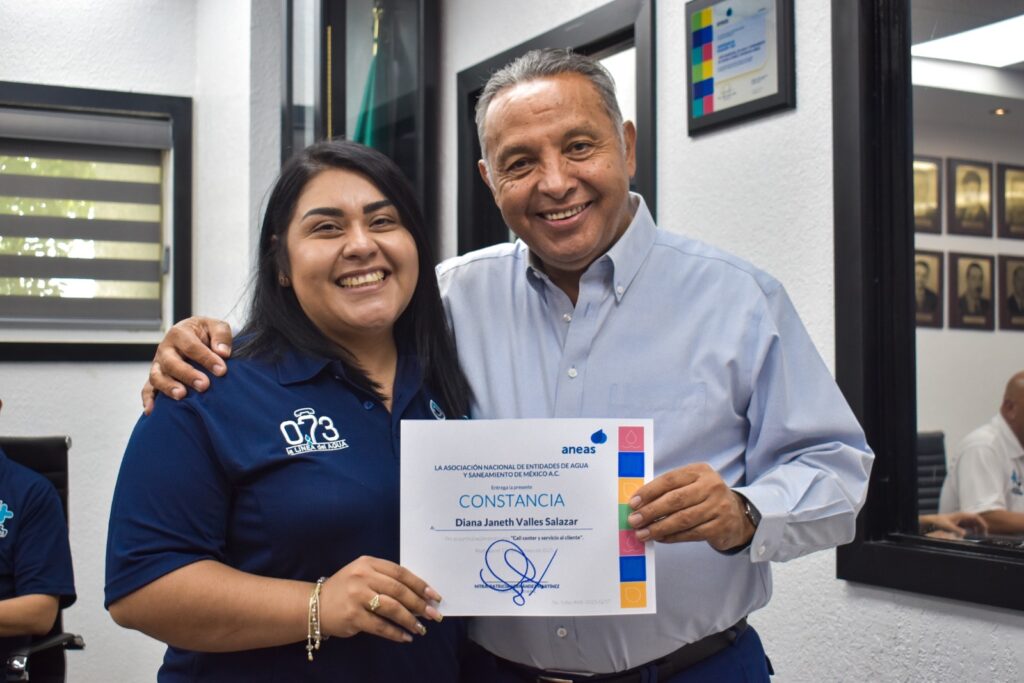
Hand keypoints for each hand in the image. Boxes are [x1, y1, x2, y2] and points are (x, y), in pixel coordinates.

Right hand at [142, 317, 233, 413]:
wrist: (195, 335)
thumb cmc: (207, 333)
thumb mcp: (217, 327)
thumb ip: (221, 336)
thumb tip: (223, 352)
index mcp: (180, 333)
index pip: (192, 347)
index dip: (207, 358)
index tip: (221, 370)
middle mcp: (166, 349)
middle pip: (171, 363)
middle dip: (187, 375)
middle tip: (204, 385)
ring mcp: (159, 363)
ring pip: (157, 376)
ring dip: (168, 387)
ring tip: (181, 396)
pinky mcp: (157, 376)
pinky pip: (148, 388)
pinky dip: (148, 399)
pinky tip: (152, 411)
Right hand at [320, 556, 442, 643]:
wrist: (314, 605)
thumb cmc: (345, 589)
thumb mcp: (363, 574)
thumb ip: (385, 578)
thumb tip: (418, 594)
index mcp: (368, 563)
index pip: (400, 572)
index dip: (419, 584)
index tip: (434, 595)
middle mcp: (362, 577)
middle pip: (399, 590)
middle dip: (419, 603)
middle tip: (433, 614)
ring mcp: (357, 596)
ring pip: (392, 608)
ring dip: (410, 620)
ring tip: (421, 628)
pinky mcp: (353, 616)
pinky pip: (380, 626)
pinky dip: (396, 632)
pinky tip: (406, 637)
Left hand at [627, 463, 754, 551]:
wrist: (737, 515)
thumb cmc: (704, 498)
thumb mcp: (691, 485)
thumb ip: (668, 490)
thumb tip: (638, 504)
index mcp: (700, 471)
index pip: (669, 480)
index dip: (649, 492)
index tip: (633, 503)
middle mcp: (711, 486)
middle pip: (675, 499)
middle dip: (651, 511)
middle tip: (634, 521)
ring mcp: (719, 506)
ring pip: (683, 519)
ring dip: (659, 527)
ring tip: (643, 533)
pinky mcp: (721, 526)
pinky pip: (692, 533)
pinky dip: (673, 537)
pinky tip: (660, 538)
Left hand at [920, 512, 987, 538]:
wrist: (933, 521)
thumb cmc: (940, 522)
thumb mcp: (948, 527)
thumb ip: (956, 530)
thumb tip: (964, 534)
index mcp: (961, 515)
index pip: (975, 517)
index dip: (982, 523)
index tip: (985, 529)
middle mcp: (962, 517)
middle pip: (976, 520)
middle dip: (981, 526)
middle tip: (984, 534)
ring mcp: (961, 520)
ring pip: (973, 523)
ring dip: (978, 528)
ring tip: (980, 535)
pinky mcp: (959, 524)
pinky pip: (969, 526)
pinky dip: (973, 529)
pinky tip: (973, 534)